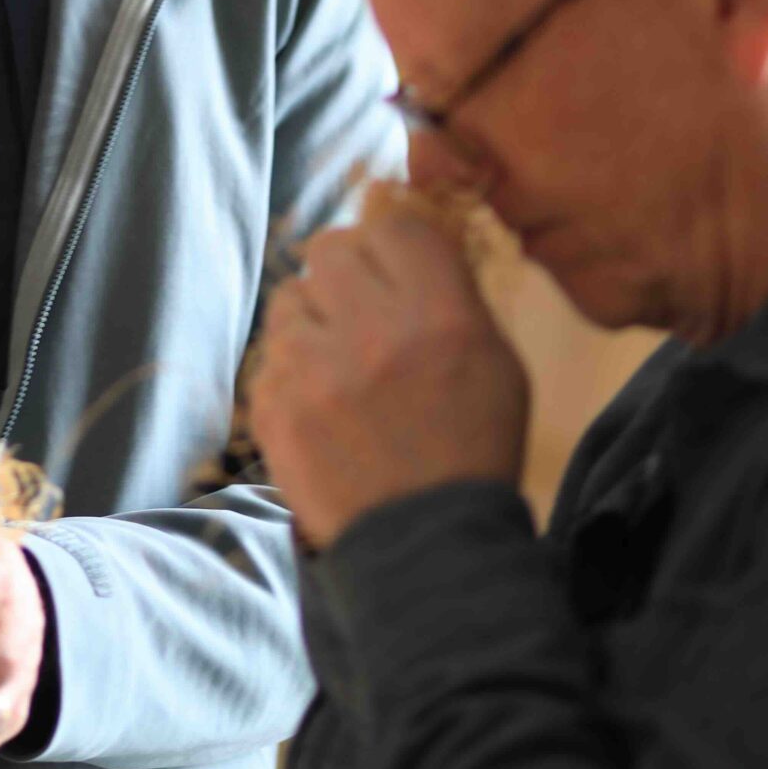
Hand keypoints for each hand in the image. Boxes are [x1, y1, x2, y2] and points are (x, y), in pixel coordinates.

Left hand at [245, 196, 528, 547]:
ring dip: (313, 318)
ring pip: (291, 296)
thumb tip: (413, 236)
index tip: (394, 257)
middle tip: (360, 305)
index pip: (395, 225)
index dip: (394, 236)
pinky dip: (292, 370)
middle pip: (332, 248)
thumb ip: (455, 293)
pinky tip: (323, 403)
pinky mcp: (273, 408)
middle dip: (346, 270)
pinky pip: (270, 354)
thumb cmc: (471, 446)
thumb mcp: (497, 363)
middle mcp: (372, 334)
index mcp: (440, 317)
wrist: (425, 543)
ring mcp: (314, 372)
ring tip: (339, 360)